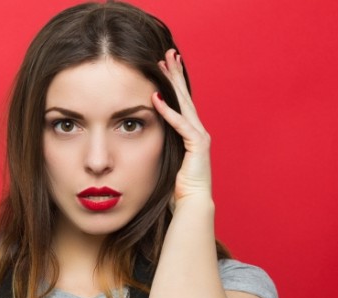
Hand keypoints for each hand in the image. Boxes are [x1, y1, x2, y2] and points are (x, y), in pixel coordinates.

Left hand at [152, 49, 212, 205]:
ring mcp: (199, 137)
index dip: (172, 82)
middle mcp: (197, 131)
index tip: (162, 65)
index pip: (180, 102)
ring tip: (165, 64)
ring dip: (173, 83)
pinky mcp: (197, 145)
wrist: (191, 204)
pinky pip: (180, 124)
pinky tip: (156, 98)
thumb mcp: (163, 160)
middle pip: (184, 96)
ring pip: (184, 103)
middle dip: (175, 73)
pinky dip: (168, 111)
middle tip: (168, 53)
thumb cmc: (175, 187)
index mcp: (189, 134)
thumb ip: (157, 145)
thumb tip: (138, 137)